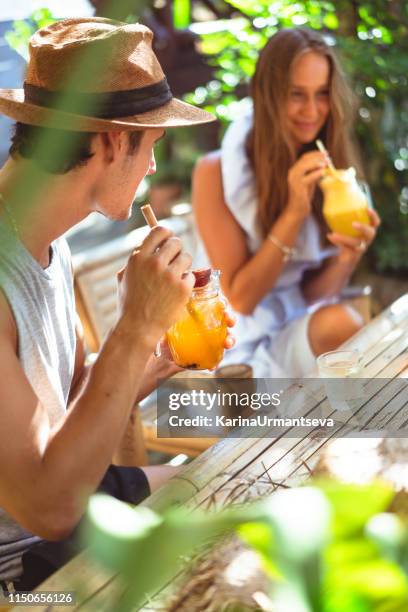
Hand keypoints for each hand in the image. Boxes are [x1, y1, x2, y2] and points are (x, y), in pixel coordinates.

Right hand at [117, 226, 194, 348]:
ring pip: (187, 257)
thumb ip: (136, 260)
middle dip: (177, 250)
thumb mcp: (124, 277)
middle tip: (175, 261)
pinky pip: (192, 276)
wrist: (137, 328)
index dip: (167, 234)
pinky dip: (187, 283)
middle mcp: (154, 263)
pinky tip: (178, 292)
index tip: (169, 241)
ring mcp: (170, 276)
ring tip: (177, 277)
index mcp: (138, 257)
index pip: (159, 231)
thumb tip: (148, 244)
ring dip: (184, 266)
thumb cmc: (129, 304)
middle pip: (176, 242)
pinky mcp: (182, 288)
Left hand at [157, 310, 235, 360]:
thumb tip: (167, 319)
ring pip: (226, 337)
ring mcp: (211, 341)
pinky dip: (216, 362)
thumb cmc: (164, 337)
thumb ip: (167, 321)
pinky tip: (213, 367)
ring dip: (231, 339)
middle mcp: (209, 326)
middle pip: (225, 320)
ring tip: (227, 343)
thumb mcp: (164, 326)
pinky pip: (217, 358)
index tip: (223, 305)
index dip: (223, 303)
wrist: (162, 358)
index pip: (215, 305)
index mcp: (201, 315)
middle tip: (230, 321)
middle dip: (231, 319)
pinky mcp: (209, 355)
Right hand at [287, 151, 326, 219]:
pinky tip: (323, 171)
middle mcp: (292, 173)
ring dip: (317, 163)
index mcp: (294, 170)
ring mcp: (294, 180)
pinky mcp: (298, 187)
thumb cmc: (304, 195)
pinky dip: (316, 173)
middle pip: (305, 160)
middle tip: (328, 157)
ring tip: (327, 163)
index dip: (315, 153)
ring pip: (305, 166)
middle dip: (317, 156)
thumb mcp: (310, 180)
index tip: (325, 153)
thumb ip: (314, 172)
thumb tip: (325, 163)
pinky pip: (308, 177)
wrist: (297, 209)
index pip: (304, 157)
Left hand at [327, 208, 380, 263]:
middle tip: (353, 224)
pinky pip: (346, 248)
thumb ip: (346, 213)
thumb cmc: (347, 235)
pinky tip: (329, 235)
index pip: (376, 222)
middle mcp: (368, 239)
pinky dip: (337, 241)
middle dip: (363, 228)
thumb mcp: (347, 224)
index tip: (368, 209)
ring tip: (333, 233)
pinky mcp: (353, 255)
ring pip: (355, 243)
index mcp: (370, 229)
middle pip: (370, 233)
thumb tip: (335, 195)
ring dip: (344, 238)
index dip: (374, 216)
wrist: (347, 256)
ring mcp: (361, 248)